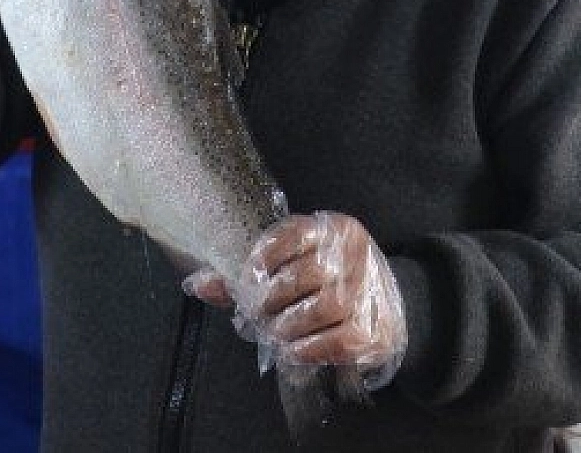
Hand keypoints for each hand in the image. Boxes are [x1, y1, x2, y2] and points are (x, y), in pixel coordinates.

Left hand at [246, 212, 407, 389]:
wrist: (380, 312)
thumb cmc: (324, 285)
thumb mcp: (292, 266)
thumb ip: (247, 275)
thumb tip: (200, 285)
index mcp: (333, 229)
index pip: (293, 233)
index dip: (262, 259)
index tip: (245, 281)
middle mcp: (356, 255)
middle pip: (307, 274)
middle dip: (271, 299)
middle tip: (257, 314)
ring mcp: (370, 292)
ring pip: (324, 307)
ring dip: (288, 326)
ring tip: (275, 333)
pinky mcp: (376, 329)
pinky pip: (339, 340)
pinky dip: (309, 349)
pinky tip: (293, 351)